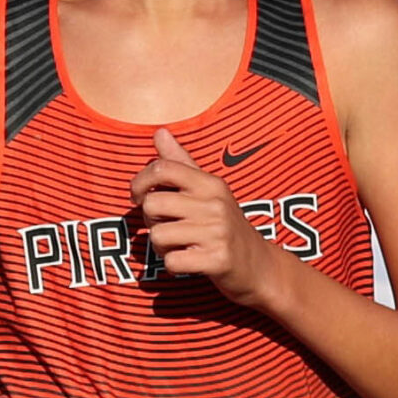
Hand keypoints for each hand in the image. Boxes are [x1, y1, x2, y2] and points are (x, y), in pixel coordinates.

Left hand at [131, 126, 284, 307]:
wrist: (258, 265)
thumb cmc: (223, 225)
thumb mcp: (208, 191)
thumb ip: (181, 163)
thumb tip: (160, 132)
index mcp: (210, 183)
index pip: (162, 168)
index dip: (139, 183)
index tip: (139, 197)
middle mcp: (215, 203)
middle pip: (152, 205)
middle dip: (150, 221)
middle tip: (167, 228)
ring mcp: (218, 232)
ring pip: (158, 235)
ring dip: (161, 247)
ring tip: (181, 246)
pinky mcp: (217, 259)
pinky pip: (171, 261)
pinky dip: (173, 265)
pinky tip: (189, 261)